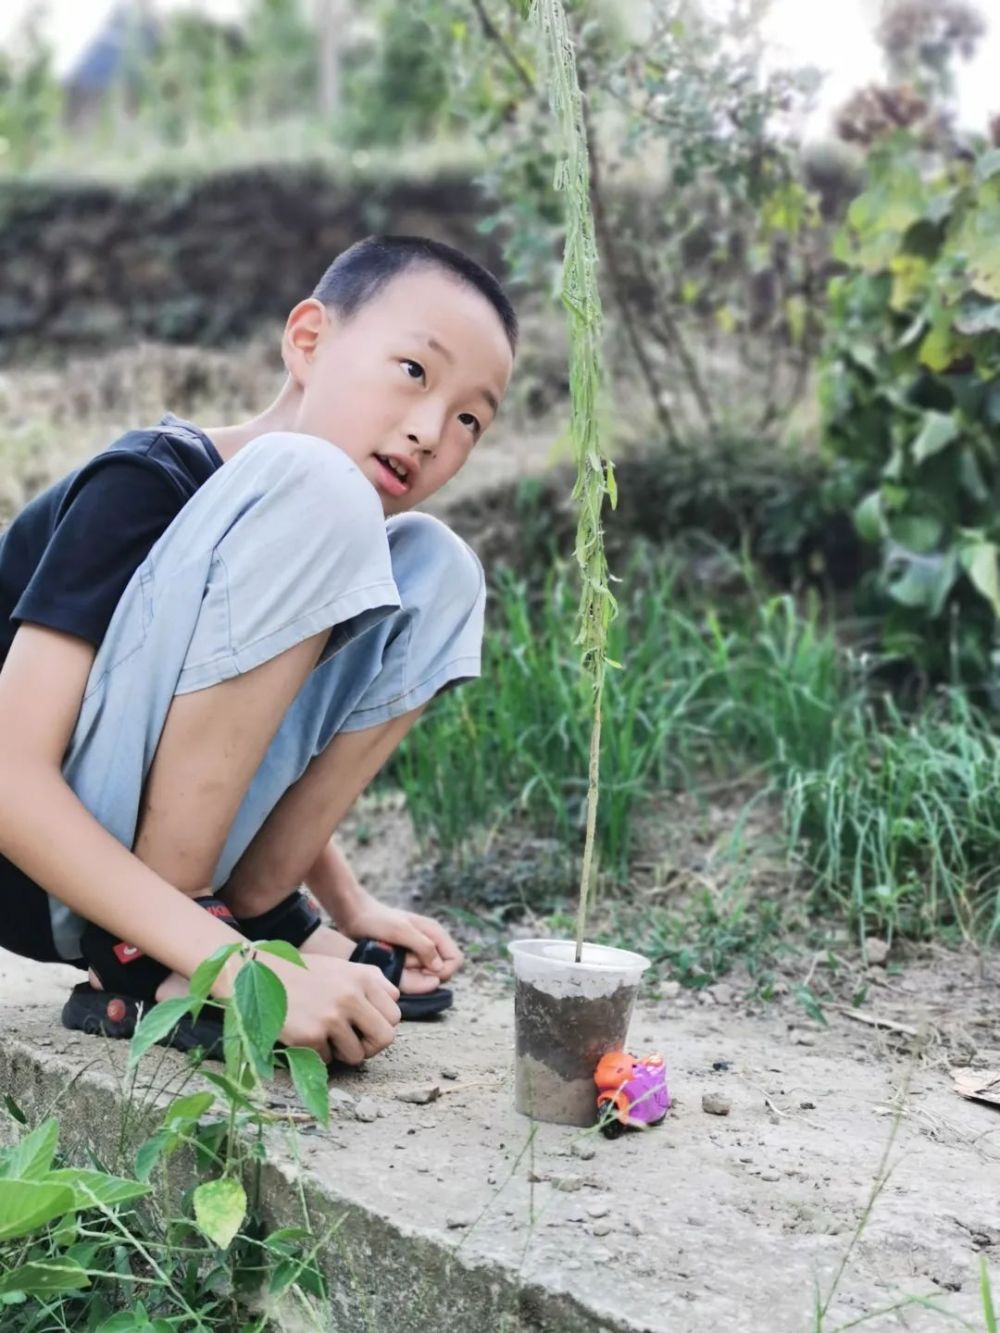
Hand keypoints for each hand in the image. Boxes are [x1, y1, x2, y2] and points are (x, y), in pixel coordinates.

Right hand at [264, 952, 399, 1066]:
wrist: (260, 975)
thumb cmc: (304, 974)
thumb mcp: (343, 968)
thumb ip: (370, 985)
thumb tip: (391, 1014)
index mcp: (364, 977)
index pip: (395, 1013)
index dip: (381, 1023)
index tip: (365, 1024)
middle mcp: (352, 995)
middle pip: (385, 1038)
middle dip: (371, 1046)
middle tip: (355, 1042)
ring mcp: (332, 1016)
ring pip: (357, 1055)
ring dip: (343, 1052)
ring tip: (326, 1036)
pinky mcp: (312, 1035)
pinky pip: (328, 1060)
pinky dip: (318, 1053)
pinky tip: (305, 1034)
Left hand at [336, 893, 463, 982]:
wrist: (354, 915)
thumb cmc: (377, 920)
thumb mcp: (401, 931)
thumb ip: (423, 946)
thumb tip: (439, 968)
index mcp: (435, 932)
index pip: (455, 960)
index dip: (443, 971)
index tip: (423, 972)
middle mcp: (430, 942)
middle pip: (441, 970)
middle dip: (425, 973)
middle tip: (404, 964)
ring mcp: (417, 951)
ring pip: (425, 974)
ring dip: (413, 974)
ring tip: (395, 961)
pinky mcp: (405, 957)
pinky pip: (412, 973)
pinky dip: (404, 974)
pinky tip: (390, 965)